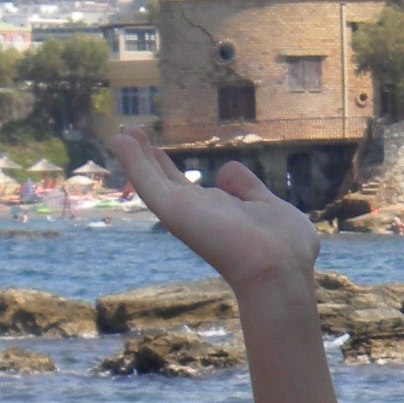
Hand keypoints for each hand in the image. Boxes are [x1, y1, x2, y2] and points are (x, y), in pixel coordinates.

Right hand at [112, 129, 319, 295]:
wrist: (277, 269)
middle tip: (131, 136)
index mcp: (222, 214)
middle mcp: (201, 214)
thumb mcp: (271, 207)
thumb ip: (249, 190)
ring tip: (120, 134)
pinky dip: (133, 160)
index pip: (193, 189)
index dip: (175, 170)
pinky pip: (148, 182)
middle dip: (150, 159)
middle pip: (168, 182)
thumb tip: (225, 171)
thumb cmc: (285, 248)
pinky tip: (118, 139)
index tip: (158, 152)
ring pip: (153, 180)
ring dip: (136, 156)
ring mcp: (186, 213)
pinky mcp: (174, 211)